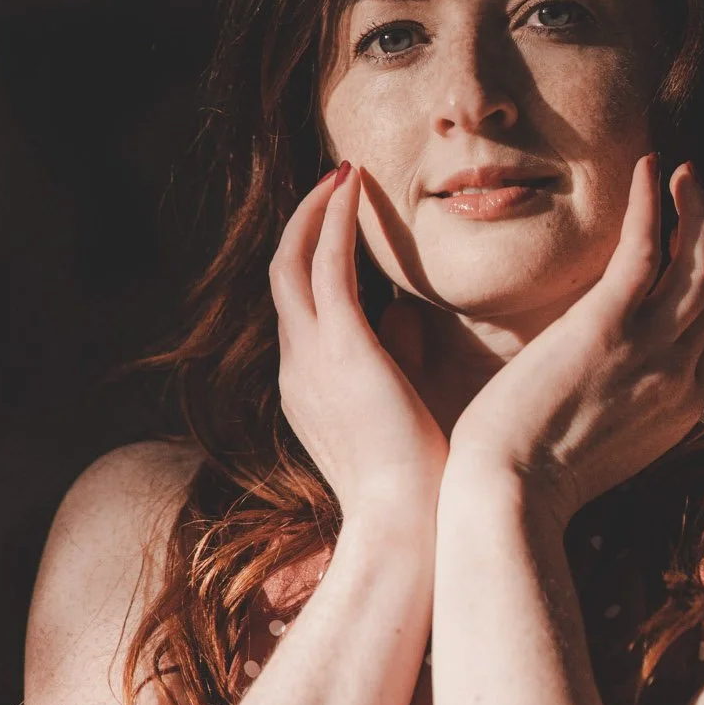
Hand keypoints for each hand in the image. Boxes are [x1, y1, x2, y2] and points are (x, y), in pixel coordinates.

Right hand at [269, 162, 449, 522]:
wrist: (409, 530)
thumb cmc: (419, 483)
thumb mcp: (402, 407)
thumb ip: (396, 357)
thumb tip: (404, 314)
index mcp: (306, 388)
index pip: (300, 308)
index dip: (313, 258)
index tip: (340, 222)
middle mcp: (296, 367)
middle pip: (284, 276)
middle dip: (305, 224)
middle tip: (335, 182)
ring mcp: (310, 358)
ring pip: (292, 263)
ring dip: (315, 212)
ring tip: (344, 174)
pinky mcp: (340, 348)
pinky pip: (325, 266)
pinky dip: (335, 221)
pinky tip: (354, 189)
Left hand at [446, 153, 703, 526]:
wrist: (509, 497)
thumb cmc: (526, 481)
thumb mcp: (594, 450)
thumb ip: (612, 412)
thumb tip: (592, 387)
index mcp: (680, 411)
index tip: (692, 252)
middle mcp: (683, 377)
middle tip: (696, 196)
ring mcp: (656, 350)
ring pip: (701, 263)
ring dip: (698, 210)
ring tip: (684, 173)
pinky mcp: (614, 324)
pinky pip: (651, 246)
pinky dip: (656, 203)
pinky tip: (652, 169)